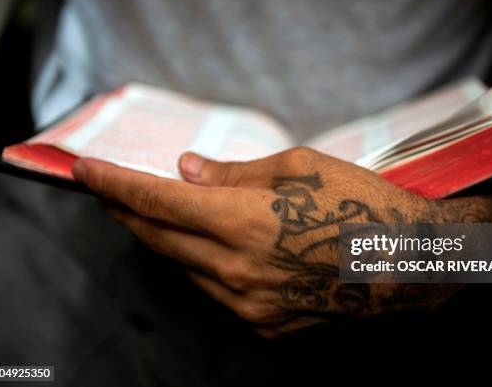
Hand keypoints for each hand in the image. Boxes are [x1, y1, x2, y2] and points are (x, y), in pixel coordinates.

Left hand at [72, 147, 442, 336]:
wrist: (406, 262)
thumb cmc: (359, 203)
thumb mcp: (298, 167)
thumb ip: (233, 173)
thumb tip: (187, 172)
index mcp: (245, 222)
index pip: (158, 201)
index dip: (115, 184)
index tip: (85, 171)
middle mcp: (238, 270)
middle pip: (159, 237)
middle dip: (127, 211)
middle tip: (110, 191)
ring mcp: (248, 304)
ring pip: (184, 267)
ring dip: (167, 238)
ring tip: (168, 213)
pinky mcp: (263, 324)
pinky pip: (215, 290)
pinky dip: (204, 264)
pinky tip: (216, 247)